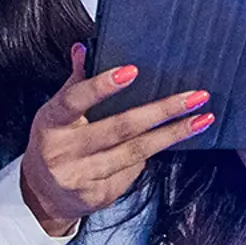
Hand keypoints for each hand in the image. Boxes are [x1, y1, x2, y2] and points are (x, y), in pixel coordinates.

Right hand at [18, 44, 215, 234]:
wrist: (44, 196)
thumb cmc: (55, 143)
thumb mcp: (57, 112)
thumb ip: (75, 82)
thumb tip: (83, 49)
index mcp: (52, 123)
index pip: (75, 100)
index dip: (102, 86)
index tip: (132, 70)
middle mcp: (63, 151)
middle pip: (120, 128)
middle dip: (161, 111)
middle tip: (194, 96)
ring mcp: (81, 176)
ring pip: (135, 151)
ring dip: (172, 134)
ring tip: (201, 118)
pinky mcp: (99, 195)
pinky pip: (134, 171)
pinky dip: (152, 154)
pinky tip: (170, 141)